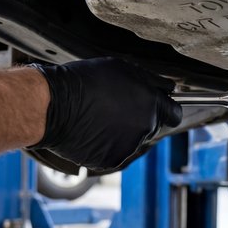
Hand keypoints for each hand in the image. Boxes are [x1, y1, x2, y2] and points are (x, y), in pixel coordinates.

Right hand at [27, 57, 181, 172]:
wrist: (53, 105)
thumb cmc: (84, 81)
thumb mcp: (122, 68)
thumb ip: (150, 81)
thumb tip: (167, 88)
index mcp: (151, 104)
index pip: (174, 113)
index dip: (167, 108)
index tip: (158, 107)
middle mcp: (145, 127)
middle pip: (153, 126)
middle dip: (141, 117)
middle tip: (116, 107)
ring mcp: (129, 146)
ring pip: (134, 140)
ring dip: (123, 131)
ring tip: (100, 117)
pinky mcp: (112, 159)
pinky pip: (116, 151)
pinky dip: (107, 144)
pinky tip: (93, 130)